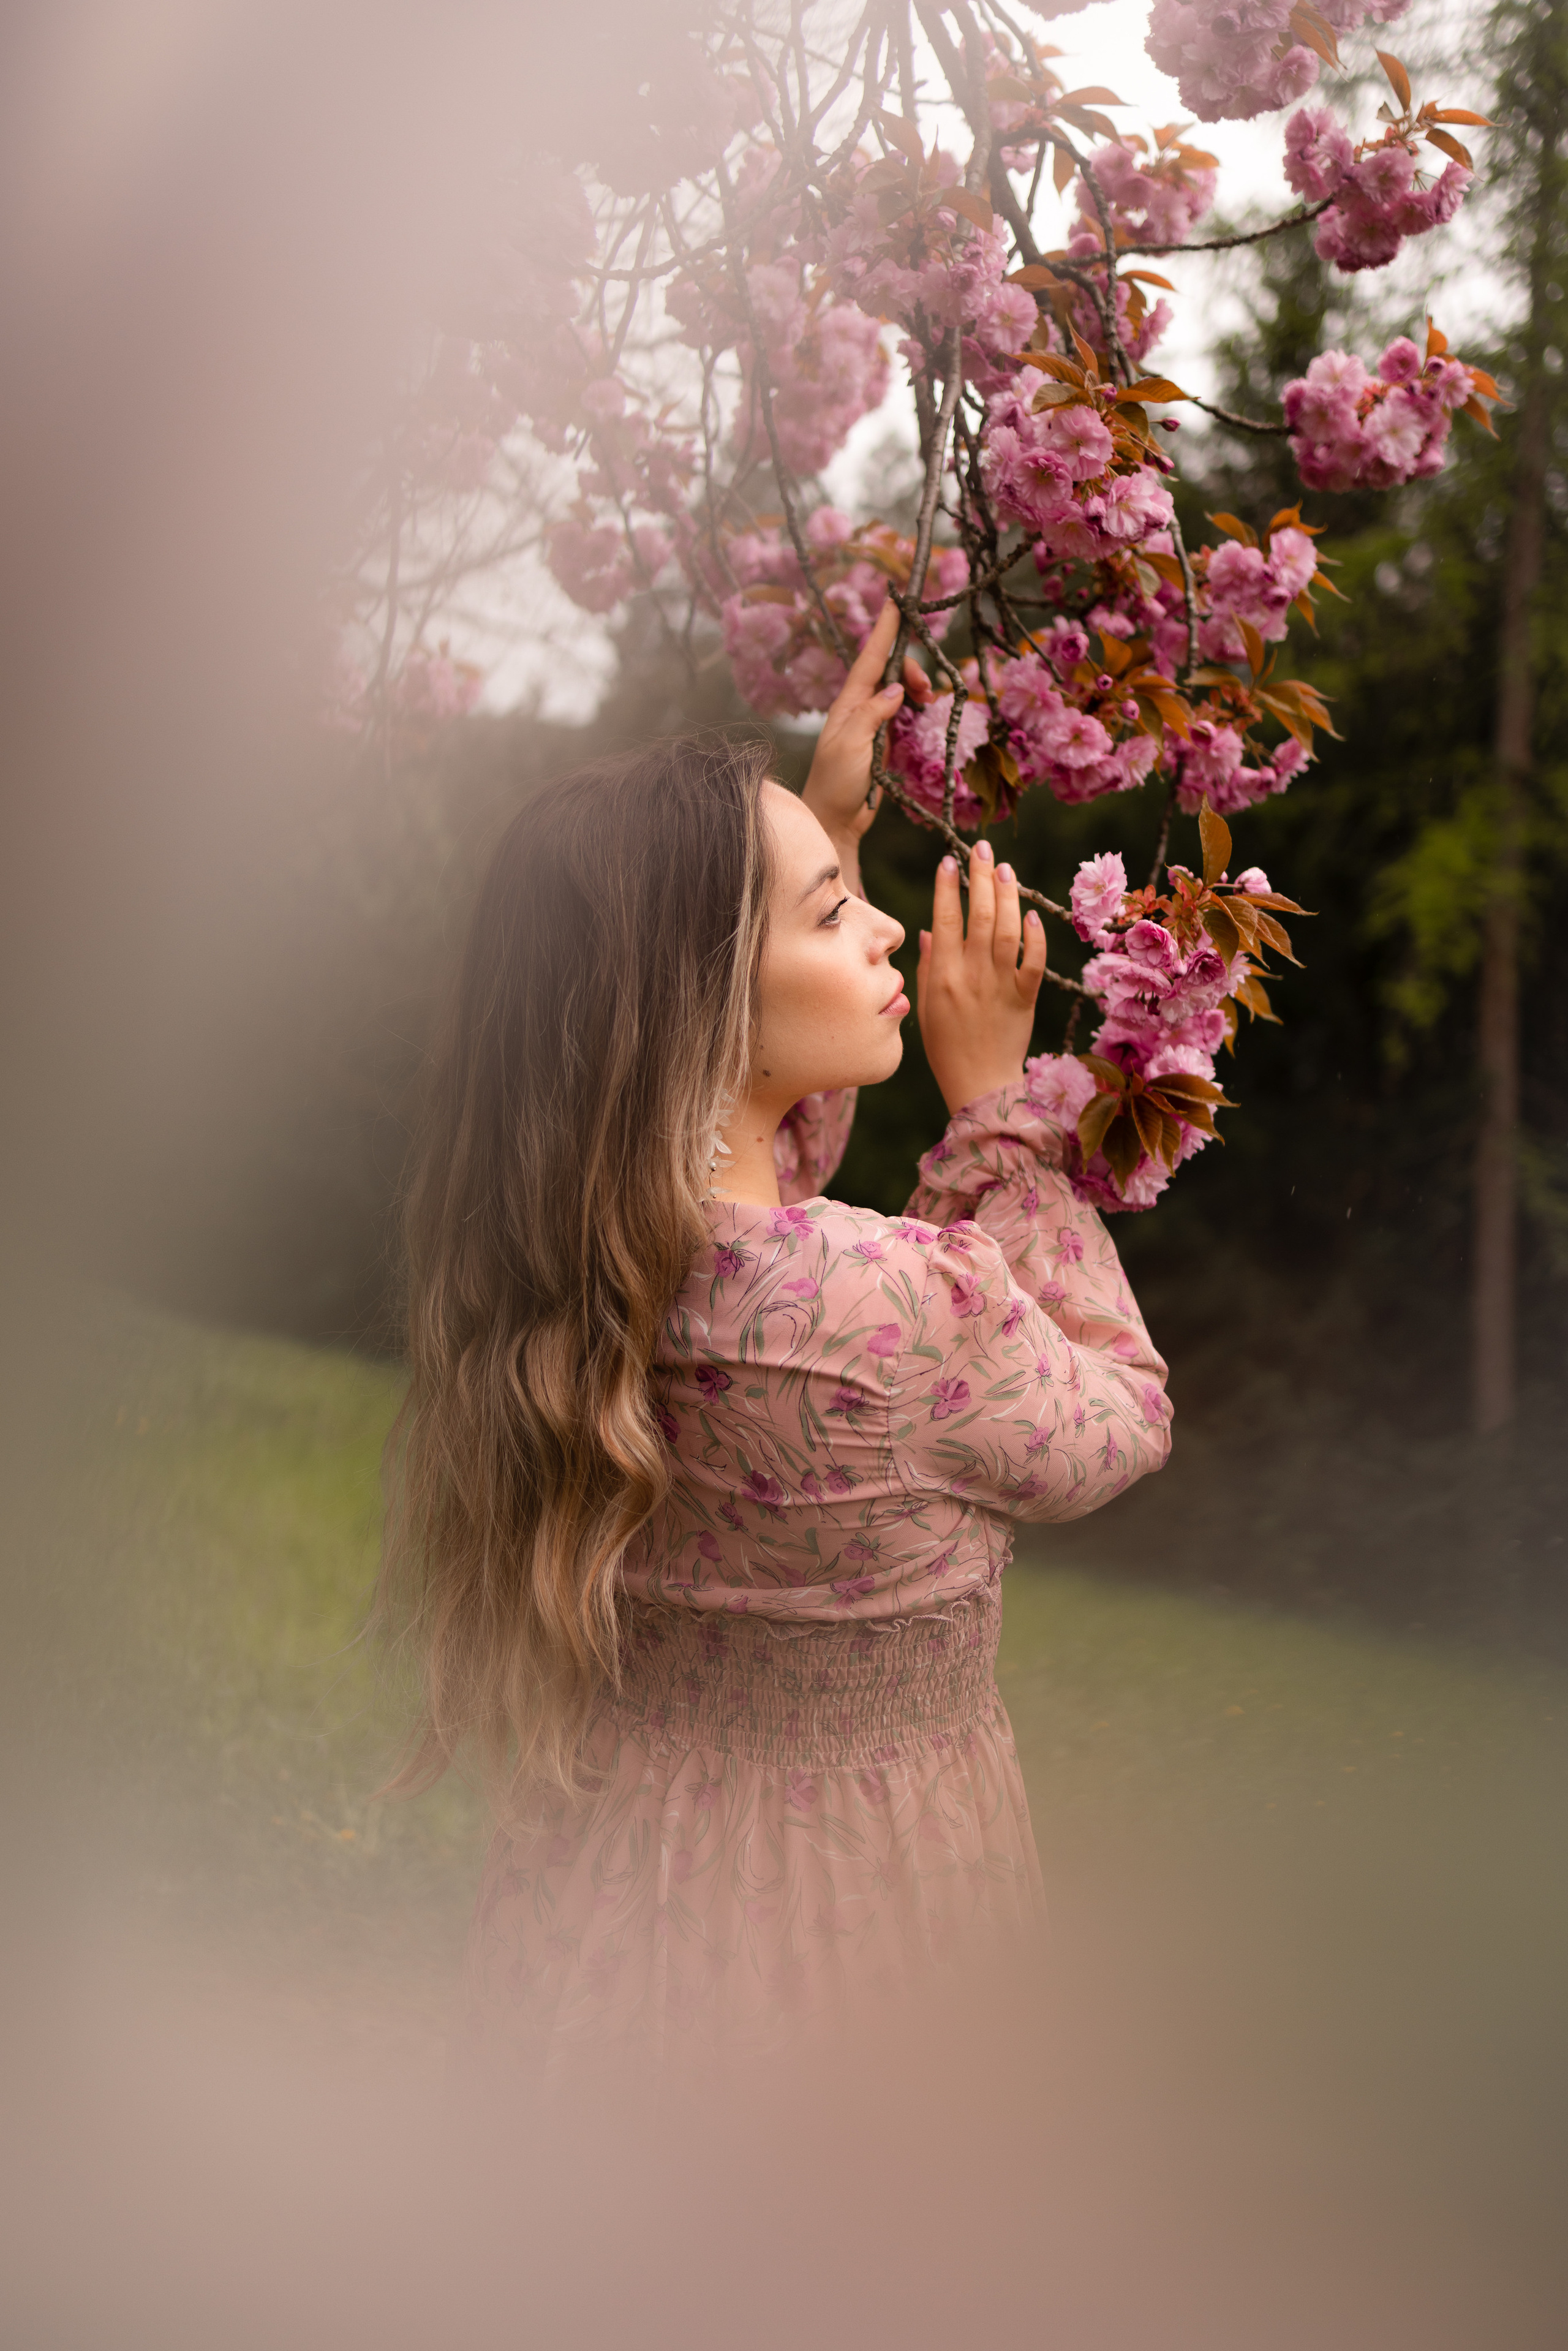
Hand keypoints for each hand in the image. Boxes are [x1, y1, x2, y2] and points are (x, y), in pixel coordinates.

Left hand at [802, 600, 930, 874]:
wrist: (834, 820)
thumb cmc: (835, 785)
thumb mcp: (851, 747)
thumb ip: (872, 715)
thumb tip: (895, 689)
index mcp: (848, 704)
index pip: (869, 657)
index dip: (885, 628)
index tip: (897, 598)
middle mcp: (859, 708)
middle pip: (890, 671)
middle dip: (912, 670)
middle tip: (927, 690)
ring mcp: (872, 723)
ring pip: (900, 690)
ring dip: (918, 689)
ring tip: (929, 702)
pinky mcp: (883, 741)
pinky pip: (905, 713)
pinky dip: (918, 708)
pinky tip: (925, 714)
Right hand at [916, 841, 1048, 1115]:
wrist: (978, 1084)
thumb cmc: (945, 1047)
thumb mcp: (925, 1006)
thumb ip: (928, 966)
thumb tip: (929, 930)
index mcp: (942, 976)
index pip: (945, 919)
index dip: (948, 886)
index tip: (949, 860)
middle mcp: (972, 976)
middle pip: (980, 915)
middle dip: (981, 877)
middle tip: (983, 848)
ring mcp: (1000, 986)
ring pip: (1007, 931)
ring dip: (1008, 896)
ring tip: (1005, 869)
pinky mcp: (1025, 999)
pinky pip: (1032, 963)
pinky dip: (1034, 938)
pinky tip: (1032, 915)